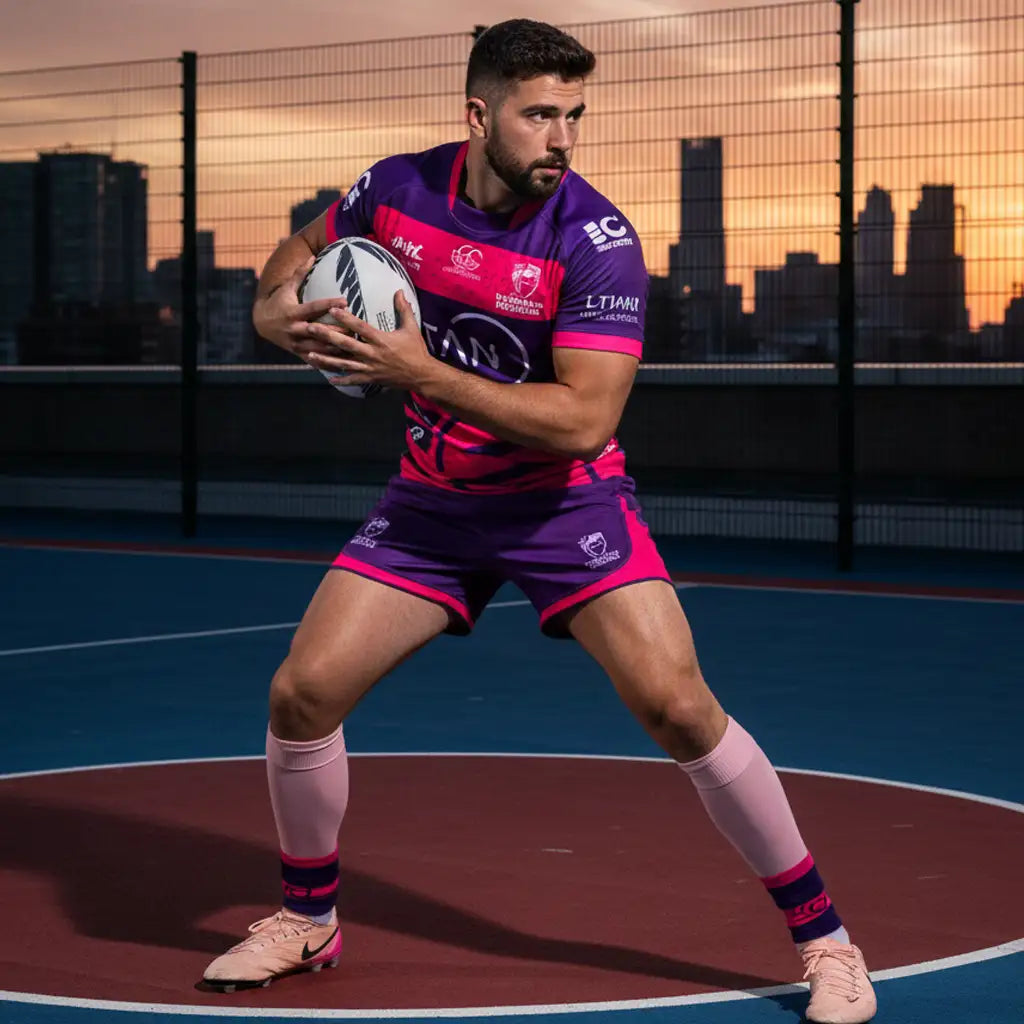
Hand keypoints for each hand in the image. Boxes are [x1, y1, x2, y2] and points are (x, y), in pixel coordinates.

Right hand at [252, 258, 347, 361]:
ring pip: (319, 348)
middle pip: (318, 331)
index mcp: (293, 313)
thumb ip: (300, 274)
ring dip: (336, 348)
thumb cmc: (279, 302)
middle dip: (336, 330)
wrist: (262, 324)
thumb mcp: (287, 288)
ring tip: (353, 345)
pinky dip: (329, 363)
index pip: (314, 308)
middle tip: (355, 327)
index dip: (329, 304)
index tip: (345, 301)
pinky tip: (345, 362)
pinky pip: (315, 360)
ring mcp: (296, 344)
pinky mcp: (298, 354)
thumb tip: (312, 256)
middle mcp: (294, 329)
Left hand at [305, 290, 432, 391]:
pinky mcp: (371, 378)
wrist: (421, 375)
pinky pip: (353, 379)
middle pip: (345, 344)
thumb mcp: (411, 328)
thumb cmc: (416, 350)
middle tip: (309, 328)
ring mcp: (370, 367)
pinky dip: (341, 379)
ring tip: (309, 354)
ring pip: (343, 363)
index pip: (359, 327)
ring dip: (325, 359)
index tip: (331, 309)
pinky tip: (328, 378)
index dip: (345, 318)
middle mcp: (372, 354)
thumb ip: (404, 309)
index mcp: (381, 340)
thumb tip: (399, 290)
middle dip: (326, 336)